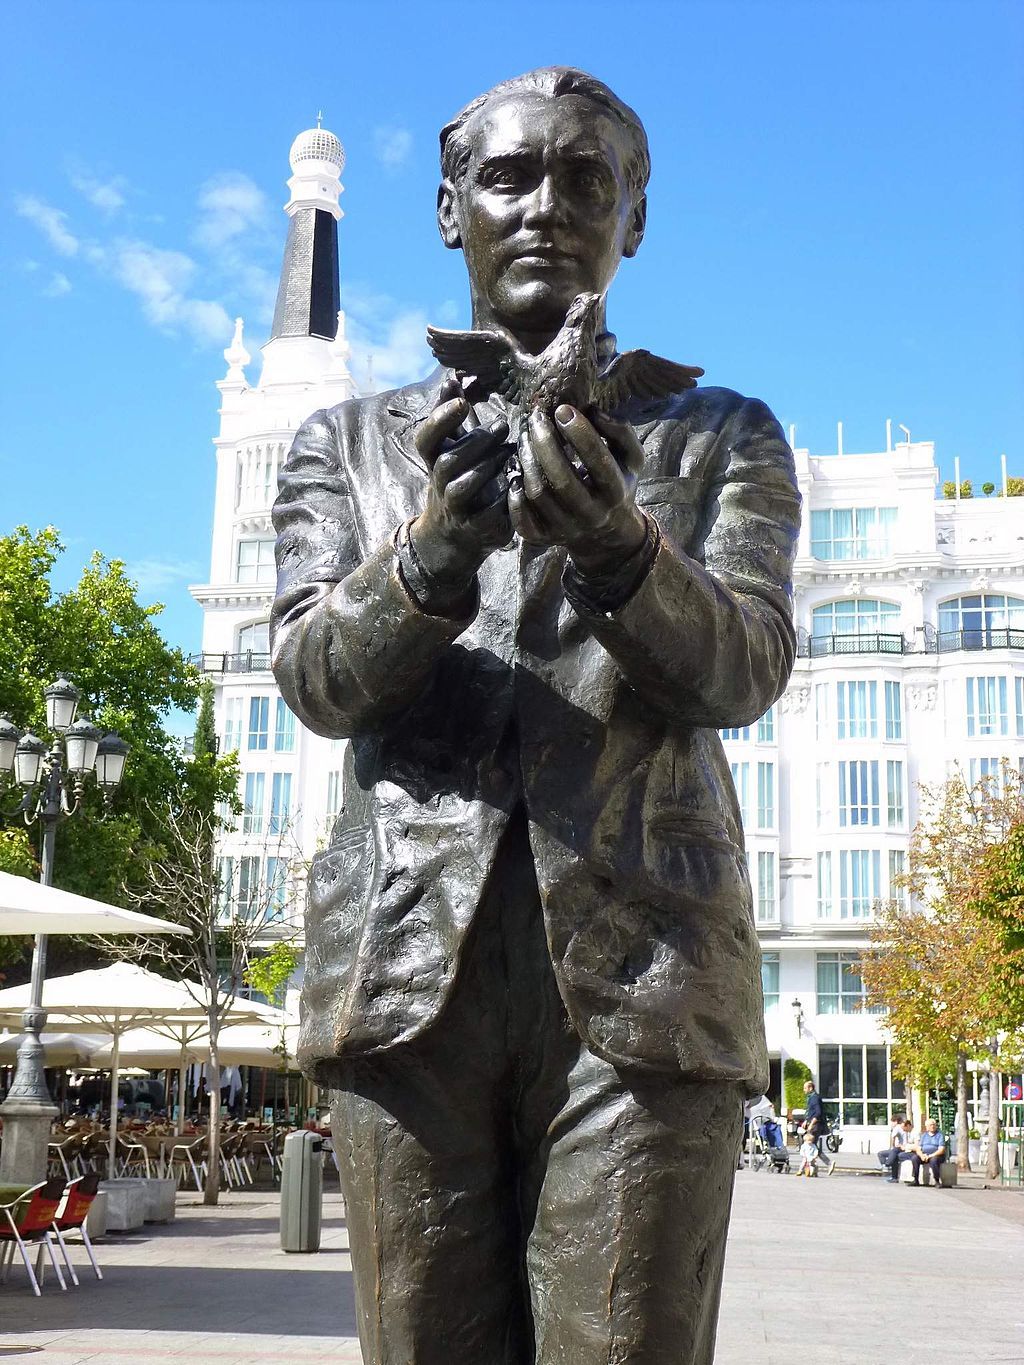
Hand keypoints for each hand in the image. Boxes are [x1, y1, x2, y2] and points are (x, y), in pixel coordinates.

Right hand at [411, 379, 511, 586]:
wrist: (453, 537)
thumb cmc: (458, 481)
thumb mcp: (451, 450)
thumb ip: (452, 418)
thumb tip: (452, 376)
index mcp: (434, 462)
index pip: (425, 440)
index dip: (439, 420)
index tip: (461, 400)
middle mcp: (440, 485)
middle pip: (448, 462)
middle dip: (475, 442)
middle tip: (503, 427)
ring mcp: (456, 510)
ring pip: (462, 487)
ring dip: (487, 467)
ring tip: (510, 453)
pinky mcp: (477, 529)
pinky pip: (487, 514)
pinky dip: (503, 498)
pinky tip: (519, 482)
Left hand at [510, 405, 646, 572]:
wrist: (606, 535)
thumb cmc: (617, 485)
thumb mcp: (631, 459)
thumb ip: (620, 432)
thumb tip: (594, 410)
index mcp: (616, 493)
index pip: (599, 462)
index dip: (580, 434)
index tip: (563, 410)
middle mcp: (592, 515)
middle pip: (562, 480)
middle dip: (545, 444)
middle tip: (536, 419)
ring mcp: (566, 529)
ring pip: (539, 495)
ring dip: (527, 461)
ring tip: (525, 438)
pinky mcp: (544, 538)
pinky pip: (522, 520)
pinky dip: (514, 496)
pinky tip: (516, 473)